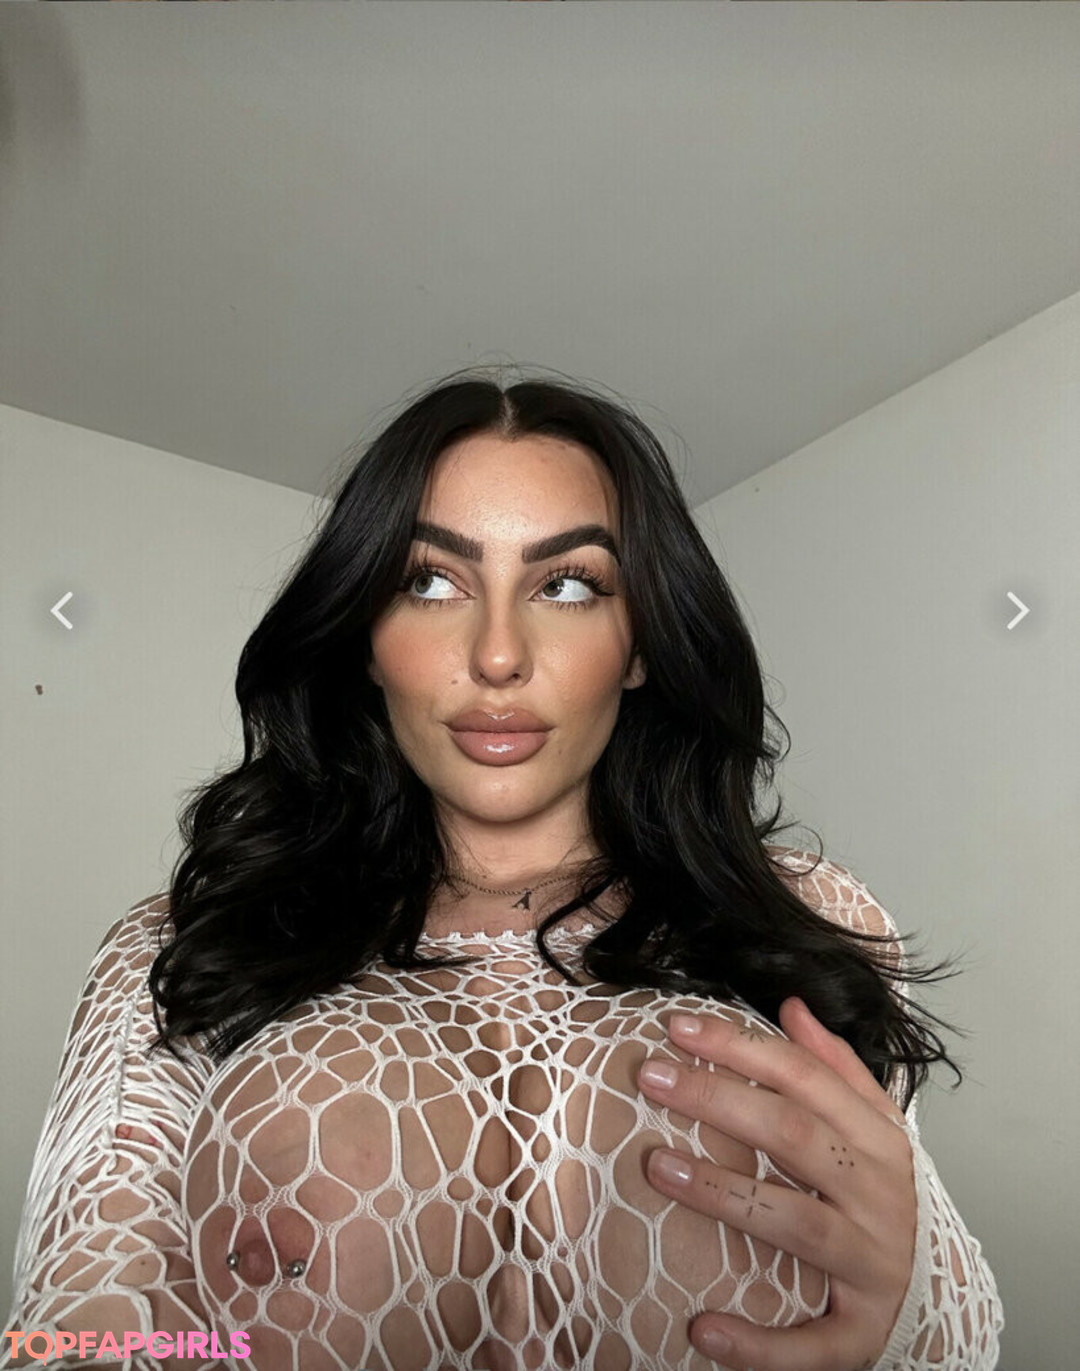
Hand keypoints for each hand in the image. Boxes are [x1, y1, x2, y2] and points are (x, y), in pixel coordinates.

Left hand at [637, 997, 915, 1370]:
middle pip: (793, 1136)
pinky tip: (702, 1328)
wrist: (942, 1294)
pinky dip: (759, 1343)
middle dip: (718, 1100)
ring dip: (724, 1195)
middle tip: (651, 1077)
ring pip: (796, 1224)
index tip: (677, 1029)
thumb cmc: (887, 1198)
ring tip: (658, 1168)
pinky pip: (811, 1342)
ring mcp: (872, 1263)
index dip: (741, 1048)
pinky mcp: (863, 1330)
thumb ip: (833, 1068)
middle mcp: (878, 1194)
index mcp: (878, 1140)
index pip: (804, 1078)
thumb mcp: (874, 1126)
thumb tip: (792, 1007)